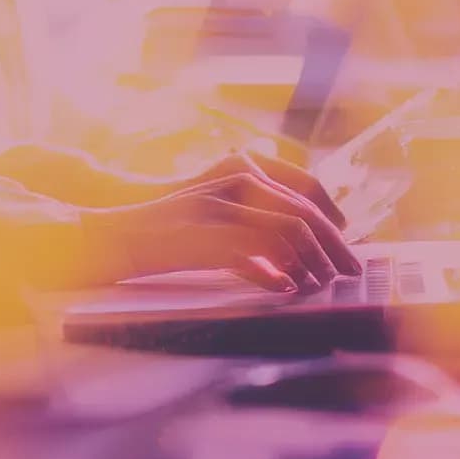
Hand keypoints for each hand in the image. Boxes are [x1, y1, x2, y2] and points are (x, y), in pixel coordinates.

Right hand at [79, 157, 361, 295]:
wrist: (109, 236)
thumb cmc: (158, 236)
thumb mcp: (207, 220)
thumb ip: (245, 230)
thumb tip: (285, 263)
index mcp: (238, 169)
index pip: (305, 186)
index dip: (332, 216)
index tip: (345, 243)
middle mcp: (234, 179)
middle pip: (304, 209)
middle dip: (334, 245)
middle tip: (351, 272)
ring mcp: (221, 204)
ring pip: (289, 228)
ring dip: (313, 260)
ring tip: (321, 284)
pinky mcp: (207, 232)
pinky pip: (259, 251)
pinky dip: (278, 272)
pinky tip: (285, 288)